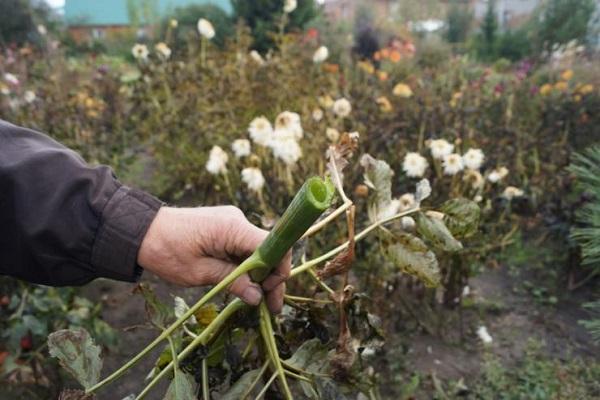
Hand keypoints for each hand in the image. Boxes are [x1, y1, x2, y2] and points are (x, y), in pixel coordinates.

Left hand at [137, 206, 290, 312]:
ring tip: (260, 302)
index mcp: (233, 227)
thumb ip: (233, 281)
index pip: (272, 245)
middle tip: (271, 308)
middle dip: (271, 279)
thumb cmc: (166, 251)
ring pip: (258, 251)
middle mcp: (237, 221)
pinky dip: (248, 267)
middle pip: (268, 250)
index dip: (278, 270)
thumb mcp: (200, 273)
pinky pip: (244, 248)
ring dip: (260, 275)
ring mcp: (232, 223)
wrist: (141, 231)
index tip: (270, 294)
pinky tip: (246, 286)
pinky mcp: (225, 229)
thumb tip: (258, 297)